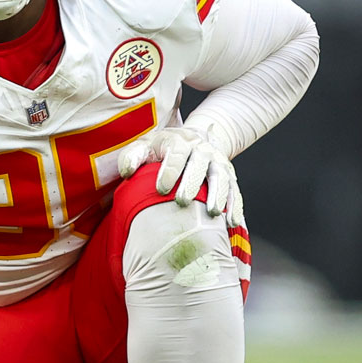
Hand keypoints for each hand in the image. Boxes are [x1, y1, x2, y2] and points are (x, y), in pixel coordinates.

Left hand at [114, 123, 238, 216]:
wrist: (193, 140)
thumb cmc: (162, 149)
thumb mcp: (144, 146)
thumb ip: (132, 157)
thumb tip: (126, 172)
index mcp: (180, 142)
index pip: (176, 154)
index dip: (169, 170)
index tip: (160, 189)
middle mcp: (202, 149)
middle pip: (200, 164)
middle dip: (192, 182)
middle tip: (182, 201)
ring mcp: (218, 162)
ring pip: (221, 176)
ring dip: (218, 194)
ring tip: (212, 212)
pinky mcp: (229, 176)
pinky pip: (235, 190)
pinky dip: (235, 205)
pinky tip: (231, 222)